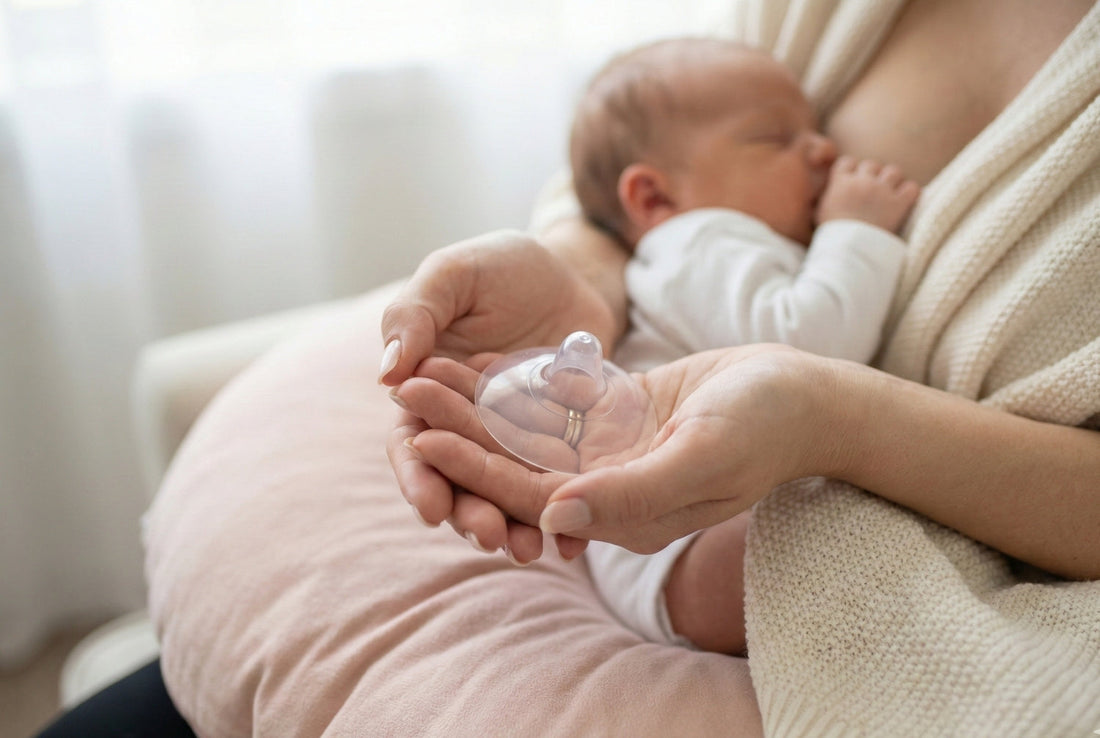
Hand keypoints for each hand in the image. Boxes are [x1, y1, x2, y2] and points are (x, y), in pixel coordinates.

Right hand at [382, 229, 618, 562]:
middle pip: (461, 482)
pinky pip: (559, 485)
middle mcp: (468, 428)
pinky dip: (564, 513)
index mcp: (428, 395)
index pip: (413, 445)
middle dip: (470, 515)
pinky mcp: (560, 447)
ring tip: (530, 552)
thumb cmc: (501, 266)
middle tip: (491, 538)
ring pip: (507, 494)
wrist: (573, 271)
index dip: (418, 478)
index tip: (431, 507)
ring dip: (514, 525)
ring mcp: (515, 443)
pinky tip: (577, 542)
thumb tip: (384, 373)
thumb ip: (415, 316)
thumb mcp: (455, 275)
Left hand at [395, 344, 838, 558]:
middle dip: (459, 428)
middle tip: (404, 389)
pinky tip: (475, 355)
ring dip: (477, 402)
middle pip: (516, 462)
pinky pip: (555, 402)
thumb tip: (552, 521)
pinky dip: (516, 381)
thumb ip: (629, 493)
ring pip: (528, 431)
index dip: (473, 467)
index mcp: (621, 514)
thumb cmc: (762, 428)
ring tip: (425, 368)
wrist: (804, 396)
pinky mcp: (617, 420)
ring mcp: (610, 455)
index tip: (420, 436)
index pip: (530, 496)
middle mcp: (606, 490)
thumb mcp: (700, 456)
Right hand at [816, 156, 920, 232]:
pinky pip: (911, 187)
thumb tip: (818, 195)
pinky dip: (909, 193)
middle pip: (871, 164)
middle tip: (871, 190)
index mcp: (841, 182)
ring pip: (893, 171)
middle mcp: (862, 181)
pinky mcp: (899, 203)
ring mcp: (882, 191)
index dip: (851, 170)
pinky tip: (904, 201)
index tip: (852, 180)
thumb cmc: (831, 234)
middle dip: (872, 175)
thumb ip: (823, 198)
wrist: (849, 248)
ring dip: (892, 180)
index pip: (848, 162)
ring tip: (889, 193)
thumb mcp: (819, 213)